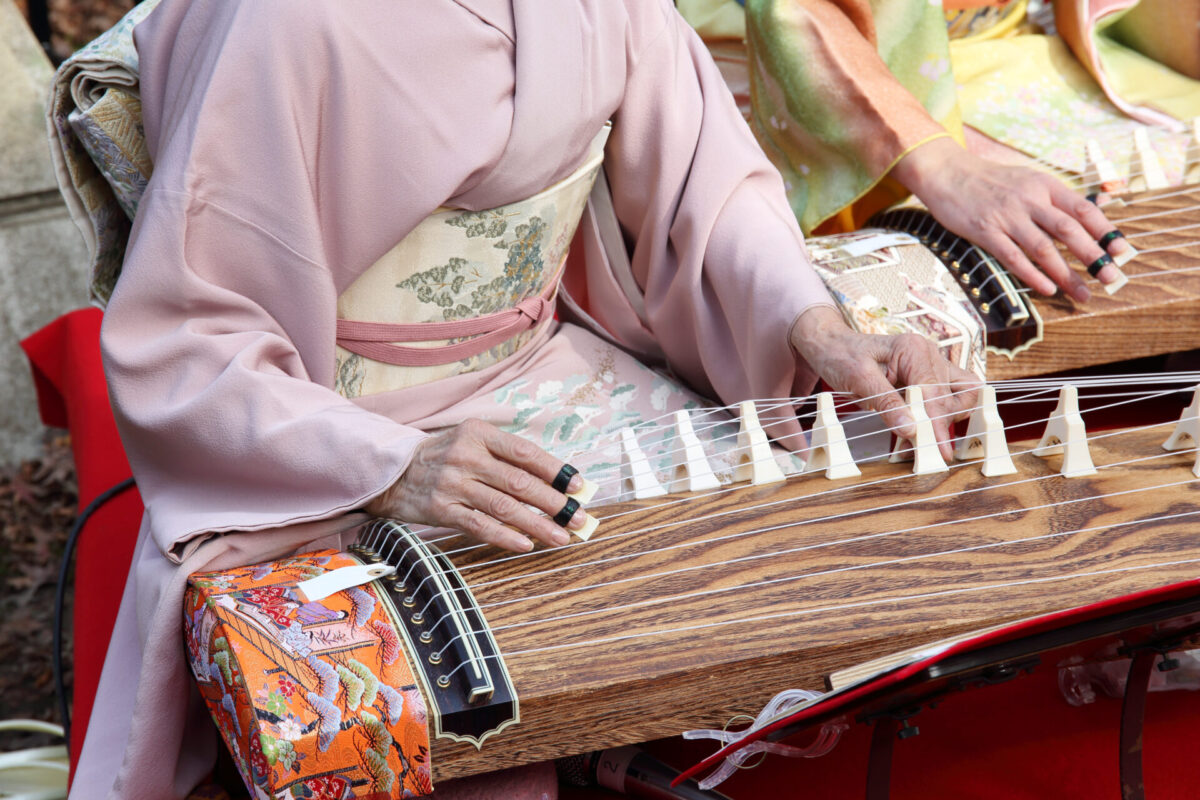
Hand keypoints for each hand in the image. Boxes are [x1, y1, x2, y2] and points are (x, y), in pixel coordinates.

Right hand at [366, 419, 587, 551]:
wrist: (393, 471)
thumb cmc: (445, 457)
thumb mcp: (472, 442)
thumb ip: (507, 458)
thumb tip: (554, 484)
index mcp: (478, 433)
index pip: (525, 452)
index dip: (555, 470)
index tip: (578, 486)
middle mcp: (466, 456)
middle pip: (518, 482)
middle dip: (554, 502)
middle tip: (578, 517)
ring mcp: (452, 484)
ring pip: (503, 507)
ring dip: (537, 524)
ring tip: (561, 536)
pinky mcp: (440, 509)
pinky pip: (480, 526)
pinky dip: (506, 537)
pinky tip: (526, 545)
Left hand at [789, 306, 980, 458]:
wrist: (831, 344)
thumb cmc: (842, 356)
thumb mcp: (858, 379)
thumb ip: (886, 403)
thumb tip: (910, 429)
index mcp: (912, 349)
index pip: (934, 392)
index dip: (937, 422)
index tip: (939, 448)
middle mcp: (928, 354)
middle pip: (953, 394)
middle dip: (943, 422)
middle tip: (927, 447)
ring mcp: (931, 364)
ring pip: (961, 393)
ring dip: (947, 417)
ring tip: (926, 438)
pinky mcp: (928, 375)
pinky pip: (949, 394)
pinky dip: (942, 412)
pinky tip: (925, 427)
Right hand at [892, 137, 1129, 302]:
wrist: (947, 173)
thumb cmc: (989, 180)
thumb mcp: (1027, 179)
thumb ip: (1052, 197)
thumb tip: (1086, 213)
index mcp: (1044, 185)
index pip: (1082, 208)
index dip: (1104, 230)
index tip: (1120, 250)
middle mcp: (1029, 199)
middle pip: (1068, 230)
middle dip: (1092, 257)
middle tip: (1110, 278)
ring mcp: (1007, 216)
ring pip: (1043, 248)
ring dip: (1065, 274)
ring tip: (1080, 293)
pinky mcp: (985, 231)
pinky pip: (1012, 257)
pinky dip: (1032, 274)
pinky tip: (1046, 288)